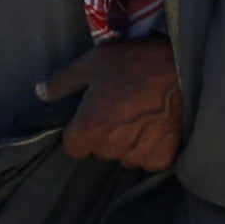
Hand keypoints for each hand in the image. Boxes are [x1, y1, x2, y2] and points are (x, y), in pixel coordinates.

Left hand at [37, 34, 185, 173]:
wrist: (185, 70)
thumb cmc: (135, 63)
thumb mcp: (92, 63)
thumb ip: (62, 82)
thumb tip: (39, 93)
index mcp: (90, 126)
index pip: (74, 147)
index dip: (81, 132)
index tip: (94, 116)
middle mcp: (112, 146)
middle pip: (100, 151)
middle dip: (106, 135)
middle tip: (122, 109)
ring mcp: (139, 155)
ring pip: (125, 156)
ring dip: (129, 142)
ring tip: (143, 115)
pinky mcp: (164, 158)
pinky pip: (149, 160)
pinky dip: (153, 148)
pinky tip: (159, 126)